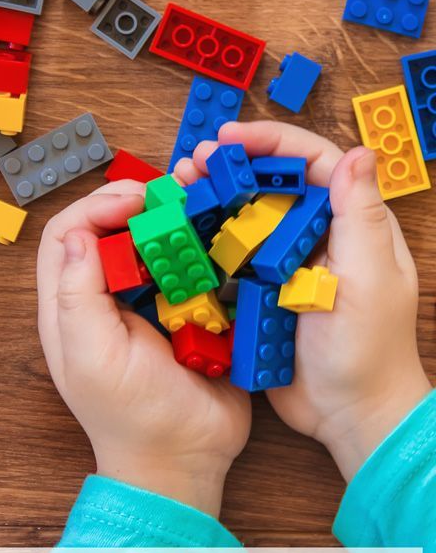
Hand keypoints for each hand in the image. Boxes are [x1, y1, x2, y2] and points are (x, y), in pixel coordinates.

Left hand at [37, 180, 251, 517]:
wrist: (187, 460)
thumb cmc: (134, 417)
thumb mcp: (93, 358)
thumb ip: (76, 296)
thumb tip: (76, 236)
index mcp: (71, 307)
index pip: (65, 236)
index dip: (93, 208)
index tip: (132, 201)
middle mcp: (105, 298)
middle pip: (106, 229)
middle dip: (132, 203)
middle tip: (167, 196)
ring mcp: (145, 304)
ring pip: (147, 241)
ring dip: (167, 218)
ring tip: (190, 207)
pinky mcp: (183, 310)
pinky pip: (185, 264)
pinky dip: (198, 245)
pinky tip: (212, 238)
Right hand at [175, 121, 431, 481]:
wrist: (348, 414)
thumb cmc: (370, 350)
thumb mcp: (371, 279)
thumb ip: (361, 216)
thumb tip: (359, 153)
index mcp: (349, 223)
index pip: (312, 162)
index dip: (270, 141)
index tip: (229, 138)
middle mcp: (317, 234)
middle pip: (271, 182)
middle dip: (231, 165)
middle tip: (192, 162)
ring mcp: (287, 262)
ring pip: (246, 214)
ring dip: (214, 197)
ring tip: (180, 187)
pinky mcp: (262, 289)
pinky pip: (232, 254)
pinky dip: (207, 239)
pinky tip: (183, 231)